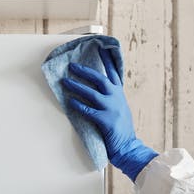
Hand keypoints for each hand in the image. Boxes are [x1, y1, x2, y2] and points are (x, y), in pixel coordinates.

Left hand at [62, 48, 156, 181]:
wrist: (128, 146)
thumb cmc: (121, 129)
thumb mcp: (120, 108)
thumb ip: (112, 97)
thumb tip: (100, 86)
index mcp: (119, 95)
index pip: (113, 73)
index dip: (107, 60)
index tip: (100, 48)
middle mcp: (116, 99)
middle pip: (100, 79)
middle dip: (85, 71)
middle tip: (72, 65)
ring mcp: (111, 109)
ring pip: (92, 93)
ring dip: (77, 86)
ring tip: (65, 81)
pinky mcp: (105, 121)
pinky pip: (89, 111)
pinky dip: (79, 105)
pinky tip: (70, 102)